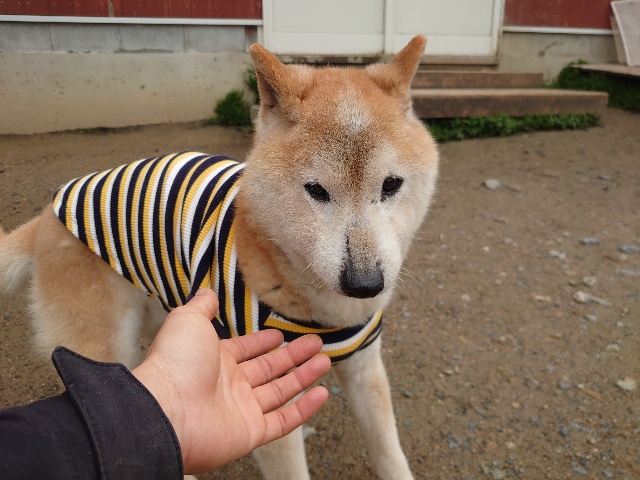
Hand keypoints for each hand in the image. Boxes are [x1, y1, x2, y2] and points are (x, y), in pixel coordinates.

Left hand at [132, 289, 330, 473]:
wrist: (166, 410)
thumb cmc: (174, 364)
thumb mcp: (187, 321)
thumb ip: (202, 306)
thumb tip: (209, 293)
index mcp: (215, 360)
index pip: (247, 350)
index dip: (264, 342)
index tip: (281, 335)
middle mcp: (229, 386)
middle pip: (269, 369)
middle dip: (293, 355)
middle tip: (315, 343)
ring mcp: (241, 410)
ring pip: (281, 392)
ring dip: (304, 377)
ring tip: (325, 361)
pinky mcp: (251, 433)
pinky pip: (283, 421)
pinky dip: (304, 409)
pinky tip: (321, 394)